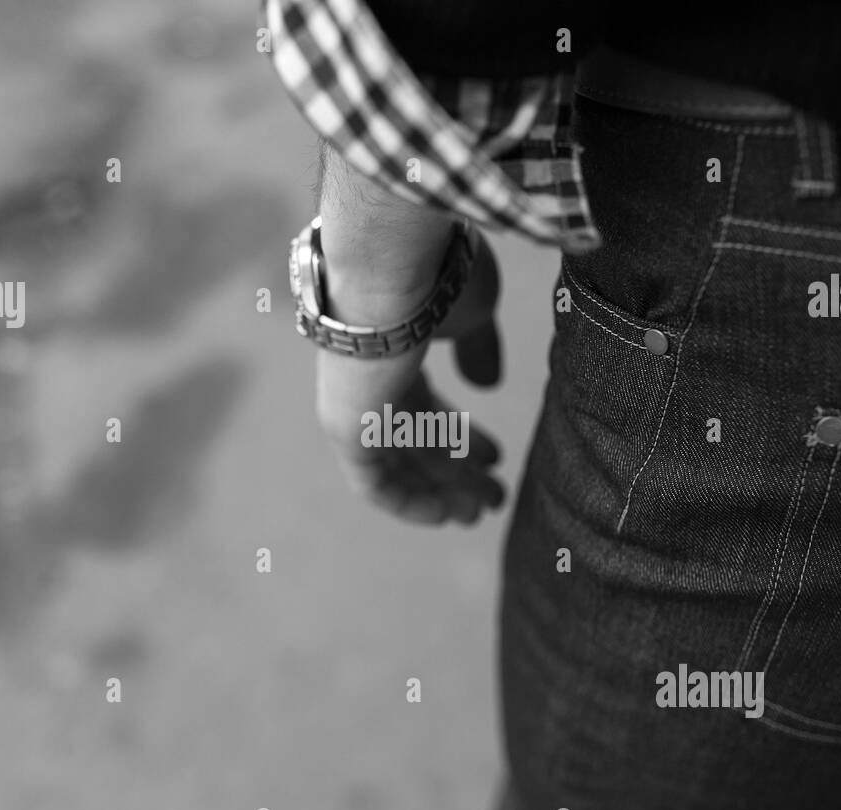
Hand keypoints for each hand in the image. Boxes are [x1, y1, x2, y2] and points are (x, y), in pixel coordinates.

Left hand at [315, 235, 506, 524]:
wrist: (393, 260)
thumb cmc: (435, 273)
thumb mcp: (472, 311)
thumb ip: (478, 348)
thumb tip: (485, 384)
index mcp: (392, 348)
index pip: (421, 404)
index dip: (459, 435)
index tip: (494, 457)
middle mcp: (366, 379)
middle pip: (413, 437)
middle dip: (455, 468)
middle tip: (492, 494)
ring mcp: (352, 404)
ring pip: (401, 461)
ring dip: (444, 489)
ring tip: (483, 510)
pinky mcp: (346, 428)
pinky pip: (375, 483)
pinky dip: (409, 502)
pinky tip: (444, 517)